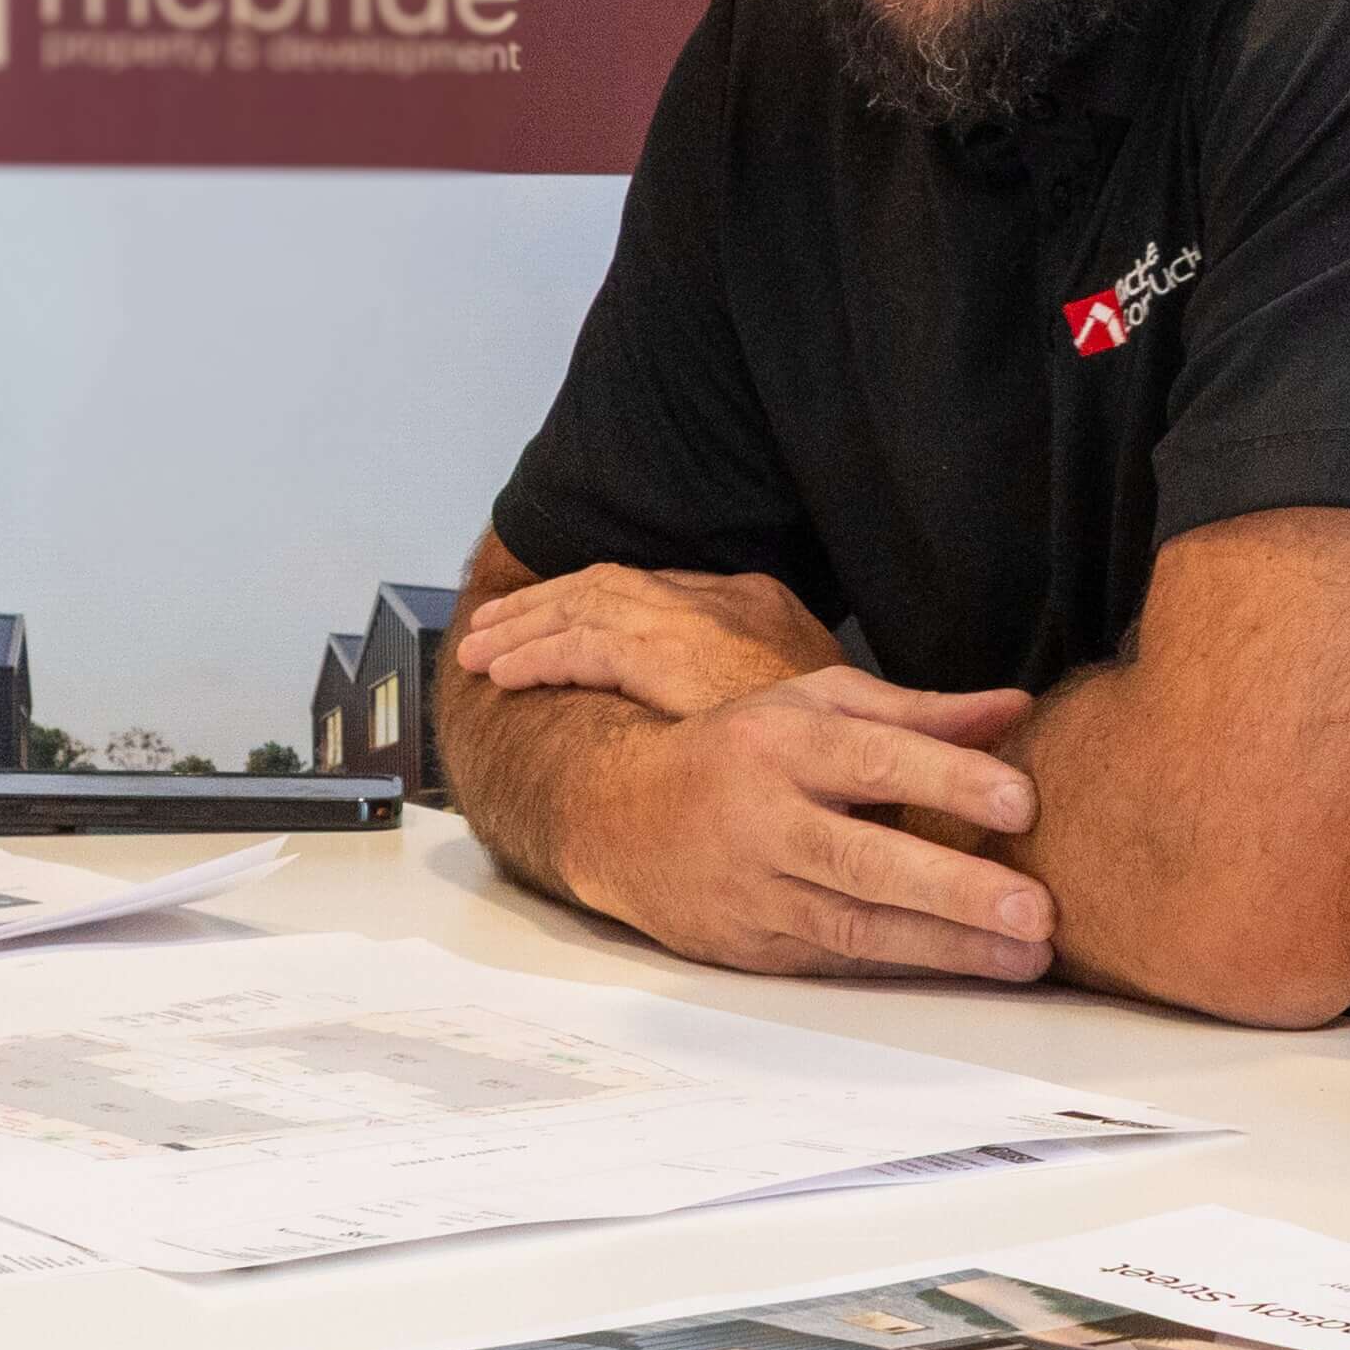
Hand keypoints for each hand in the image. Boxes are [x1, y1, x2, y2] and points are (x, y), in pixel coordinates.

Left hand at [454, 564, 842, 723]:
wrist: (872, 764)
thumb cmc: (846, 754)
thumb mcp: (808, 715)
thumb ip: (755, 701)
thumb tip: (713, 716)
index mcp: (758, 601)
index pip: (653, 587)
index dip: (591, 603)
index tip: (552, 622)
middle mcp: (724, 598)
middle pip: (609, 586)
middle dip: (543, 605)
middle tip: (493, 625)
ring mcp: (697, 621)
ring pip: (582, 608)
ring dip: (523, 628)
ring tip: (478, 650)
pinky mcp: (671, 656)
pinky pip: (581, 646)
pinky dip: (536, 657)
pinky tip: (504, 675)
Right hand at [562, 670, 1058, 984]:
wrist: (622, 818)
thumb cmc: (741, 752)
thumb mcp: (817, 707)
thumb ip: (919, 713)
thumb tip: (1016, 709)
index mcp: (784, 744)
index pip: (875, 760)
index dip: (950, 781)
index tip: (1023, 802)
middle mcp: (766, 818)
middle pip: (865, 861)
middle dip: (955, 889)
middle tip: (1037, 910)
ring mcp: (757, 891)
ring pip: (856, 927)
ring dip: (947, 947)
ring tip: (1025, 956)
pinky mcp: (755, 948)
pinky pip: (839, 961)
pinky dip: (905, 967)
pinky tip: (969, 970)